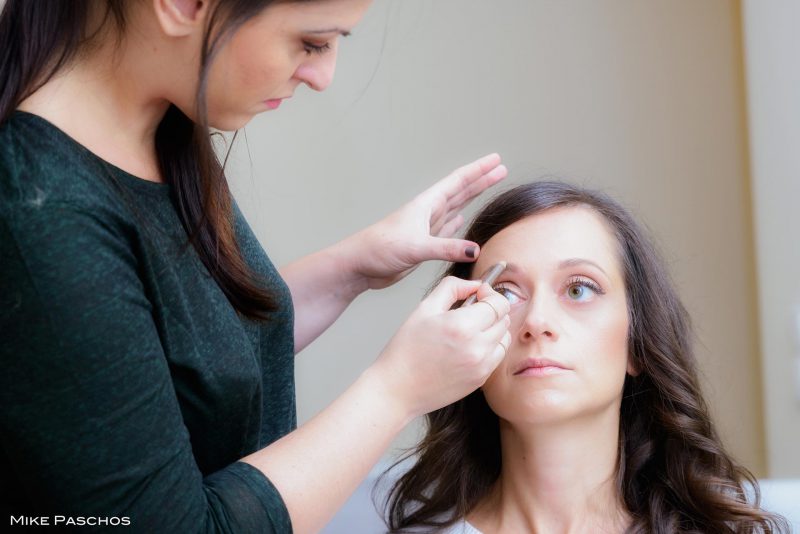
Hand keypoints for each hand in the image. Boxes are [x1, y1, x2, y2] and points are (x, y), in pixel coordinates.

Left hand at [347, 153, 506, 289]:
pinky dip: (457, 223)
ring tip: (487, 186)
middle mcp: (427, 213)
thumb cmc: (379, 250)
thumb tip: (475, 250)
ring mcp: (425, 228)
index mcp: (426, 205)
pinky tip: (461, 219)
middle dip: (481, 180)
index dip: (478, 170)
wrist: (359, 266)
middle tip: (500, 169)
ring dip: (472, 198)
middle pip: (460, 191)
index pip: (458, 182)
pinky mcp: (423, 244)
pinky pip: (446, 229)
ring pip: (455, 207)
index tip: (496, 160)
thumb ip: (446, 248)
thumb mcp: (416, 247)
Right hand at [369, 278, 512, 418]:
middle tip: (471, 311)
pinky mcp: (480, 380)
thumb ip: (452, 288)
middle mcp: (477, 347)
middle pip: (504, 319)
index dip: (491, 294)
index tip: (479, 293)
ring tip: (470, 329)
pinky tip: (469, 346)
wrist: (397, 389)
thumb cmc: (405, 350)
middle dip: (492, 310)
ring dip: (493, 329)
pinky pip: (497, 356)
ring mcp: (481, 366)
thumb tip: (474, 284)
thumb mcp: (424, 308)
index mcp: (462, 326)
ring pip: (504, 338)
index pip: (498, 303)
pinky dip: (490, 347)